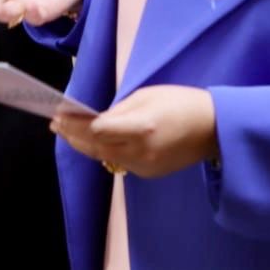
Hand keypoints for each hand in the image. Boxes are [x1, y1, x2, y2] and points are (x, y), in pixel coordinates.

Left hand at [50, 86, 217, 178]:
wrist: (213, 128)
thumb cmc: (180, 102)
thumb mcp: (147, 95)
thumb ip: (119, 110)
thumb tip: (95, 119)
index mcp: (141, 127)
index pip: (98, 129)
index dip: (76, 124)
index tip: (59, 114)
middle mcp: (140, 151)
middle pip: (96, 146)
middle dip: (73, 136)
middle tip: (56, 125)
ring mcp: (145, 166)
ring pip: (105, 157)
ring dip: (85, 145)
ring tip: (68, 134)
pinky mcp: (149, 173)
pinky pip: (119, 162)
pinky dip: (104, 152)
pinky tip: (94, 142)